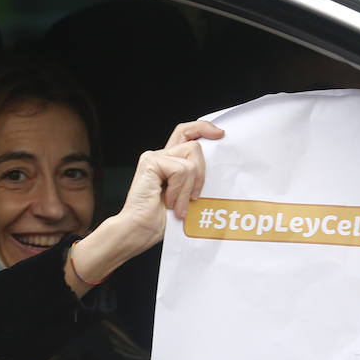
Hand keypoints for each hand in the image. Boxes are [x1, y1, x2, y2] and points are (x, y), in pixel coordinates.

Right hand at [63, 120, 223, 295]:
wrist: (139, 230)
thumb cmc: (160, 220)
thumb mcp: (186, 195)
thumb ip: (195, 177)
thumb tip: (219, 166)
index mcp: (168, 161)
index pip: (186, 132)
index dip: (203, 128)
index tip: (220, 135)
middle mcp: (160, 155)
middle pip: (194, 146)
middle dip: (201, 173)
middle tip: (194, 197)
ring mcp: (154, 157)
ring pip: (190, 160)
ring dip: (189, 187)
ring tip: (178, 205)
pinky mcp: (150, 162)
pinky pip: (181, 170)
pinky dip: (180, 190)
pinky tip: (169, 203)